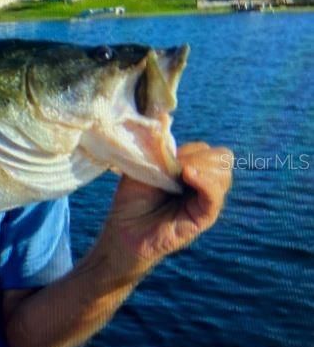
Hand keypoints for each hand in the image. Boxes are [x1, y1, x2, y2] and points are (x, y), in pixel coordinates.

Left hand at [98, 142, 232, 275]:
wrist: (123, 231)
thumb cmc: (131, 200)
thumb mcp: (143, 165)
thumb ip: (156, 143)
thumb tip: (163, 114)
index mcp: (192, 170)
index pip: (208, 149)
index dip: (190, 149)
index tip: (167, 154)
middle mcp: (203, 184)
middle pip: (222, 158)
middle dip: (200, 156)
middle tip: (176, 165)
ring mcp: (206, 201)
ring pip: (223, 173)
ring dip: (202, 166)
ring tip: (180, 173)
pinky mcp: (204, 217)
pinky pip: (216, 196)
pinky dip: (205, 182)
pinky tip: (188, 177)